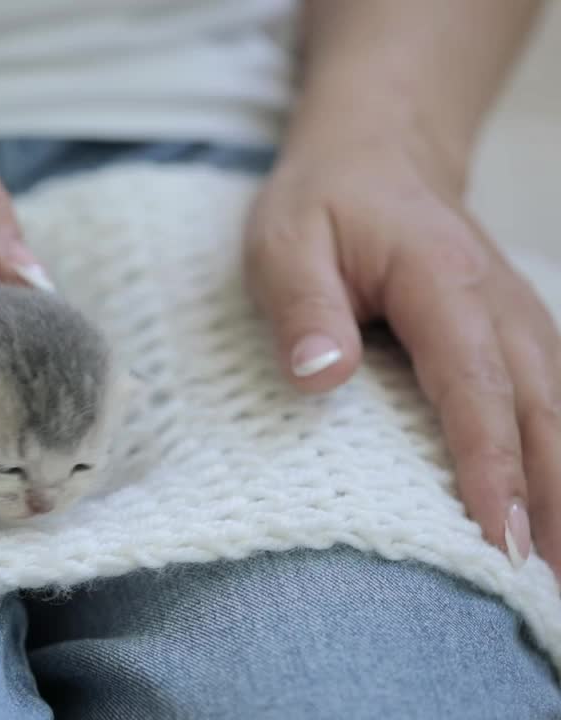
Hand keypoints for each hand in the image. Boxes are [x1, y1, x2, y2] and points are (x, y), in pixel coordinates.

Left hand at [245, 130, 560, 573]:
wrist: (377, 152)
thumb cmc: (324, 203)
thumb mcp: (286, 242)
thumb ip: (304, 308)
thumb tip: (322, 376)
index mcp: (443, 283)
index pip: (475, 388)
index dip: (490, 466)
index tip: (498, 536)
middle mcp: (499, 305)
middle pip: (540, 413)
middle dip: (550, 501)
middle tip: (544, 584)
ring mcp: (519, 319)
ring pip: (559, 412)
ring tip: (557, 573)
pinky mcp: (517, 336)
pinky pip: (551, 402)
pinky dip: (560, 458)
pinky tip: (555, 515)